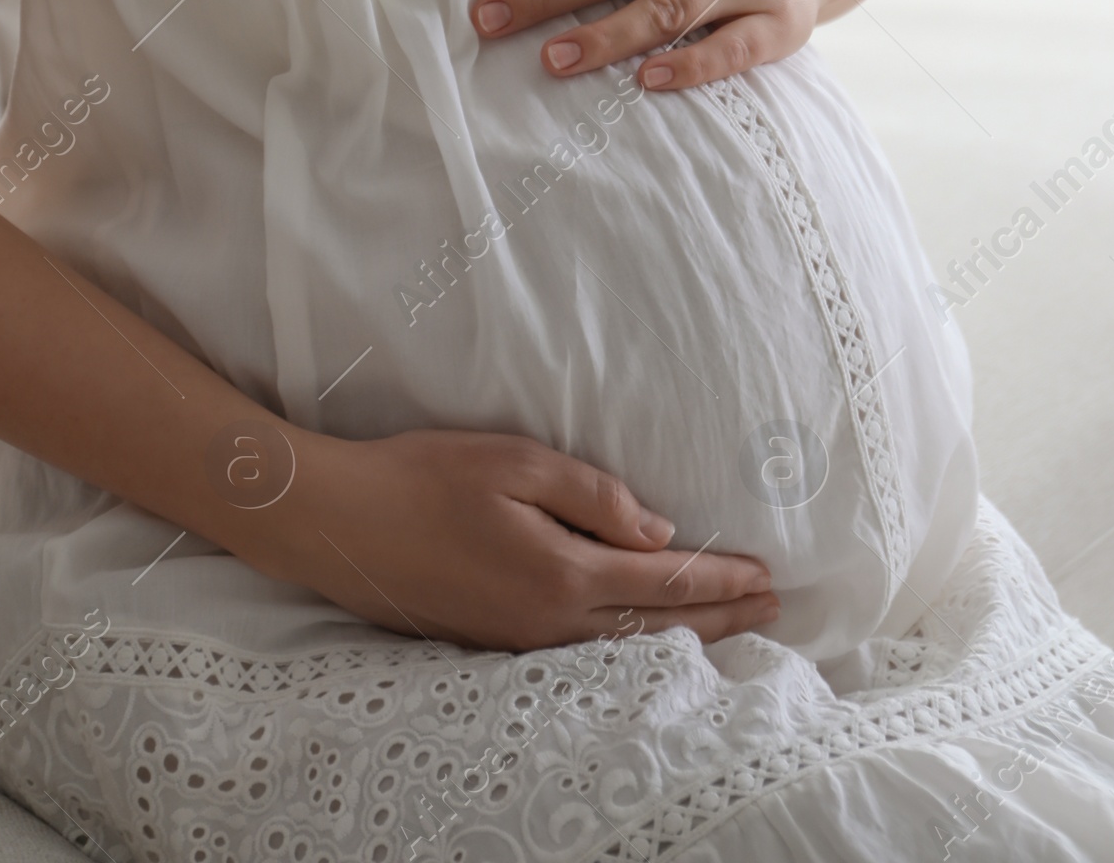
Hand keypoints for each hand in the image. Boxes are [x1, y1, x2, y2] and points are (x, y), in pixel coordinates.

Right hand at [283, 425, 778, 651]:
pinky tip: (640, 637)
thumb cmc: (425, 477)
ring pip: (621, 649)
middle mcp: (548, 622)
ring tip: (725, 626)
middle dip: (719, 617)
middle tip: (771, 608)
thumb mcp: (517, 461)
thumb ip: (595, 496)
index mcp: (561, 572)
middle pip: (654, 628)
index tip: (766, 574)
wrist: (342, 523)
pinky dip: (630, 646)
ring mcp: (518, 641)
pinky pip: (582, 653)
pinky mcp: (492, 642)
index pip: (663, 583)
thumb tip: (657, 535)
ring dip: (680, 636)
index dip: (720, 577)